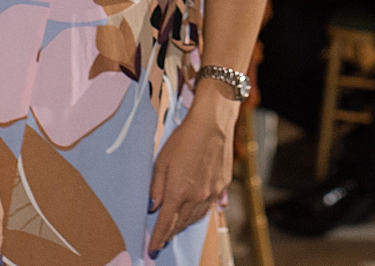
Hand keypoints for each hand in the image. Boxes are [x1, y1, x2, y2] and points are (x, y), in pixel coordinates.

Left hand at [147, 95, 237, 255]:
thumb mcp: (161, 161)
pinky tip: (198, 212)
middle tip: (162, 240)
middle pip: (182, 223)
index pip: (166, 224)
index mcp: (178, 193)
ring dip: (185, 224)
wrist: (212, 124)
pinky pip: (210, 205)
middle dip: (170, 233)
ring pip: (197, 217)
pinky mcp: (223, 184)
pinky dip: (201, 211)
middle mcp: (197, 197)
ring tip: (176, 228)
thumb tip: (152, 208)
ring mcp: (212, 192)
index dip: (158, 239)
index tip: (153, 250)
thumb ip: (156, 188)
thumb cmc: (184, 139)